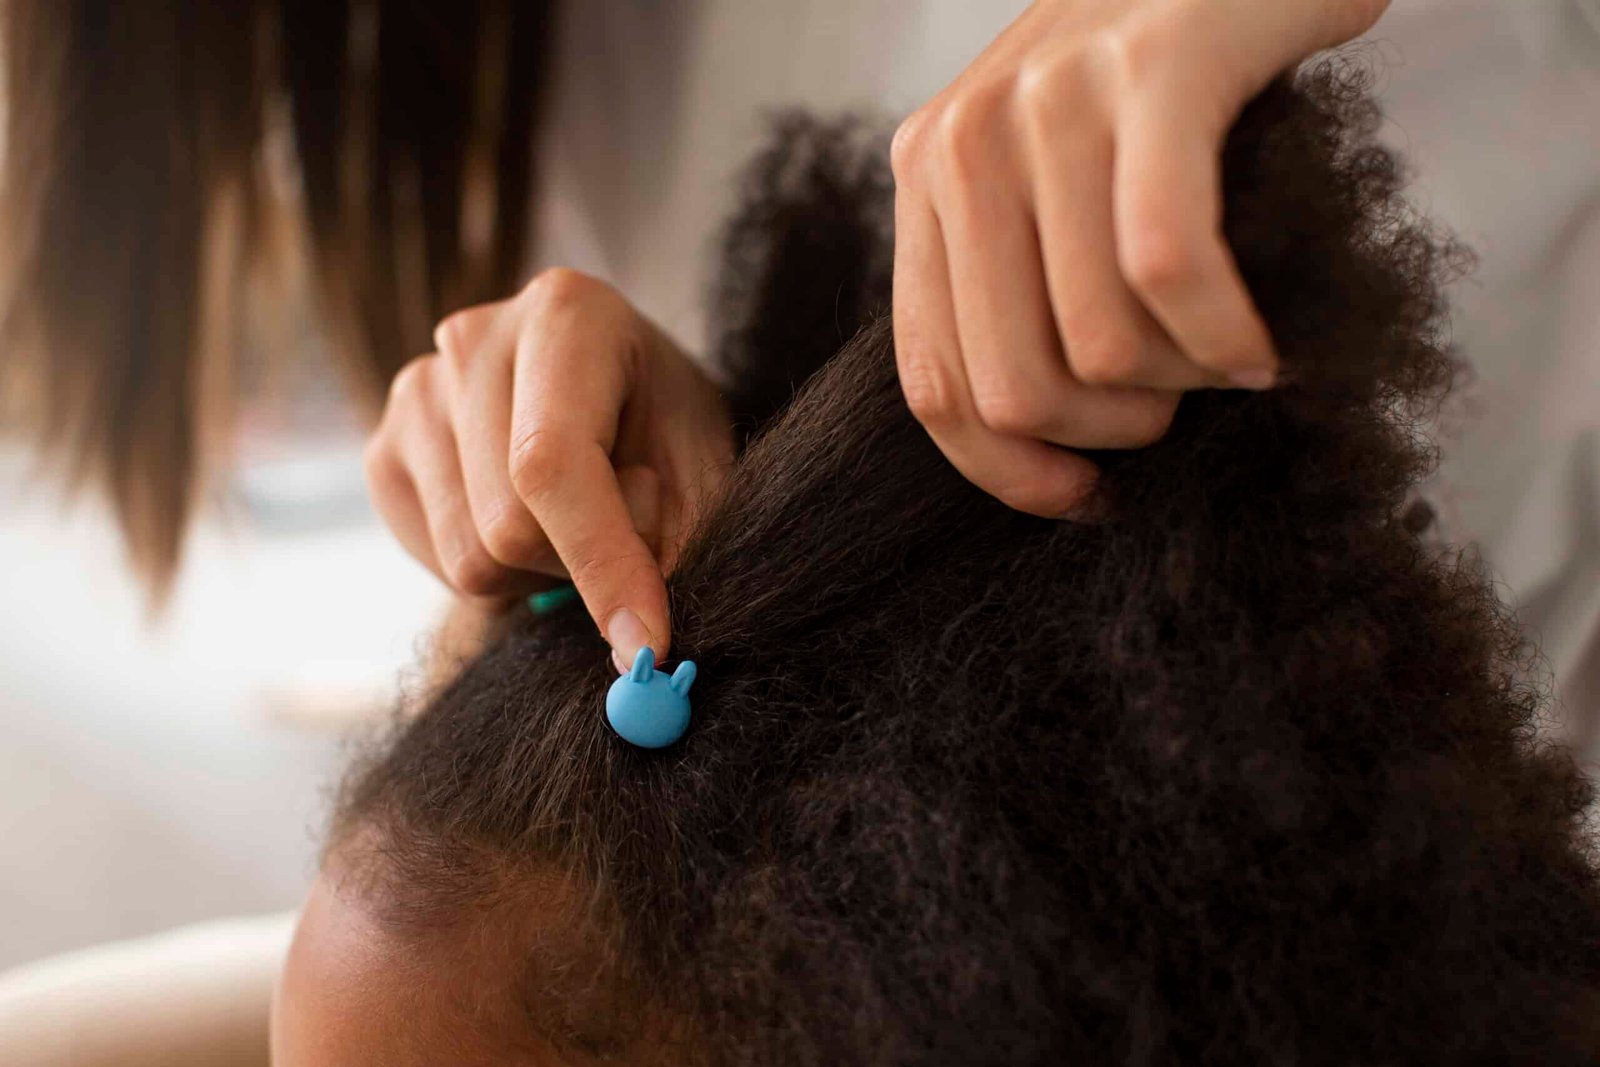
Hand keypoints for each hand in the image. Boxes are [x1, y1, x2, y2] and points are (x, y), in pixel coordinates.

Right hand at [364, 269, 733, 668]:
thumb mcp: (705, 469)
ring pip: (470, 561)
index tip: (648, 644)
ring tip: (578, 520)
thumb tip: (642, 645)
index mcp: (567, 314)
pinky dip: (500, 577)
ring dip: (542, 573)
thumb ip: (681, 541)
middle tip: (631, 531)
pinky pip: (438, 567)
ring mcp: (416, 392)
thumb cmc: (670, 425)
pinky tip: (533, 524)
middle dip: (582, 565)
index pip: (553, 463)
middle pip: (507, 526)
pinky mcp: (384, 451)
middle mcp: (473, 338)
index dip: (603, 564)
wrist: (624, 393)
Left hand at [891, 0, 1386, 513]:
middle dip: (1113, 434)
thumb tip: (1030, 441)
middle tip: (1176, 401)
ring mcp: (1052, 102)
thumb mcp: (1047, 180)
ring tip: (1228, 354)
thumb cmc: (1155, 87)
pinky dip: (1227, 338)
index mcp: (925, 179)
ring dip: (1186, 387)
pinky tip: (1263, 346)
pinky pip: (1172, 269)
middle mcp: (964, 142)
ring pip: (1102, 347)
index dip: (1009, 475)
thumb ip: (1012, 280)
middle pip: (1013, 388)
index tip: (1085, 496)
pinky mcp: (1155, 72)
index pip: (935, 386)